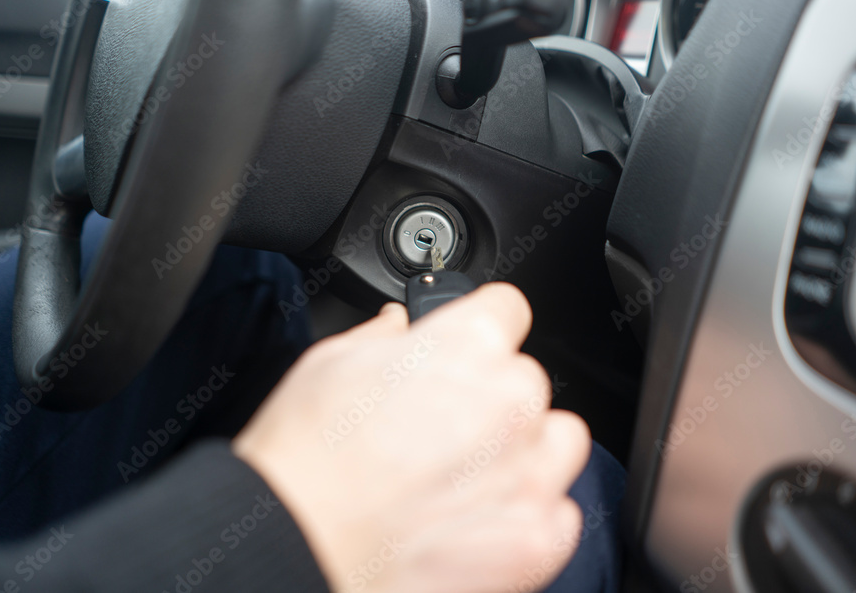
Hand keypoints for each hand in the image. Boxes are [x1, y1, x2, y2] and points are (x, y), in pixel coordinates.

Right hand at [233, 283, 590, 592]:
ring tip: (470, 474)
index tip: (467, 349)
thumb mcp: (331, 361)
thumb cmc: (306, 458)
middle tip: (443, 427)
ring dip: (525, 450)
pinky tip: (477, 520)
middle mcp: (512, 401)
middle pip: (526, 380)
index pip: (507, 309)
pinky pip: (559, 511)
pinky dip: (527, 516)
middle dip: (492, 397)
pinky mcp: (536, 538)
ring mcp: (530, 472)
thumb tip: (399, 327)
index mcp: (469, 344)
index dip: (480, 327)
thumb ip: (384, 336)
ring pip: (558, 440)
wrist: (296, 546)